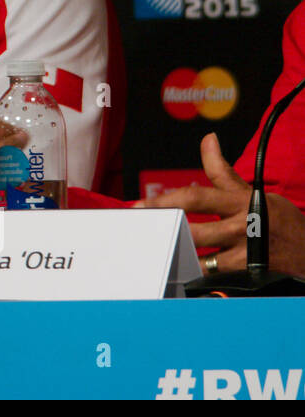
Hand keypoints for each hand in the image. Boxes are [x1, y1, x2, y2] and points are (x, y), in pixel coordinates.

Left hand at [135, 133, 304, 278]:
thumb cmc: (277, 220)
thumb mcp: (253, 192)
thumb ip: (222, 170)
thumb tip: (208, 140)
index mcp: (240, 202)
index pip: (195, 198)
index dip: (164, 201)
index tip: (138, 205)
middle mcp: (242, 226)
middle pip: (193, 230)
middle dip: (163, 230)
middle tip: (139, 231)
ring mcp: (245, 253)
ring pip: (201, 256)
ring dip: (176, 254)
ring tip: (153, 251)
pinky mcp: (248, 274)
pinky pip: (215, 276)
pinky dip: (196, 274)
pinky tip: (179, 271)